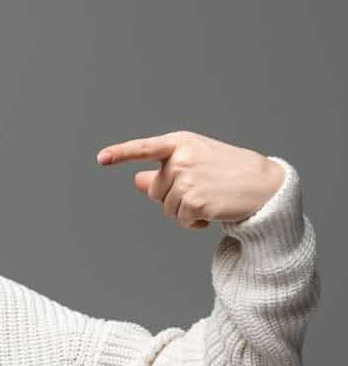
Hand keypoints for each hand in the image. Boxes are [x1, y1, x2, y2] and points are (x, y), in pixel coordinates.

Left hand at [95, 130, 284, 229]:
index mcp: (180, 143)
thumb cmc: (227, 171)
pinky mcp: (194, 201)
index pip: (144, 148)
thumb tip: (136, 179)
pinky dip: (194, 222)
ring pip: (166, 208)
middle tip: (203, 188)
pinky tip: (213, 211)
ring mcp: (187, 180)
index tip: (101, 158)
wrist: (264, 184)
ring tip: (211, 197)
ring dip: (185, 210)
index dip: (120, 153)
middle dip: (174, 196)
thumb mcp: (196, 162)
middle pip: (155, 191)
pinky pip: (180, 220)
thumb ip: (164, 171)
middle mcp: (181, 158)